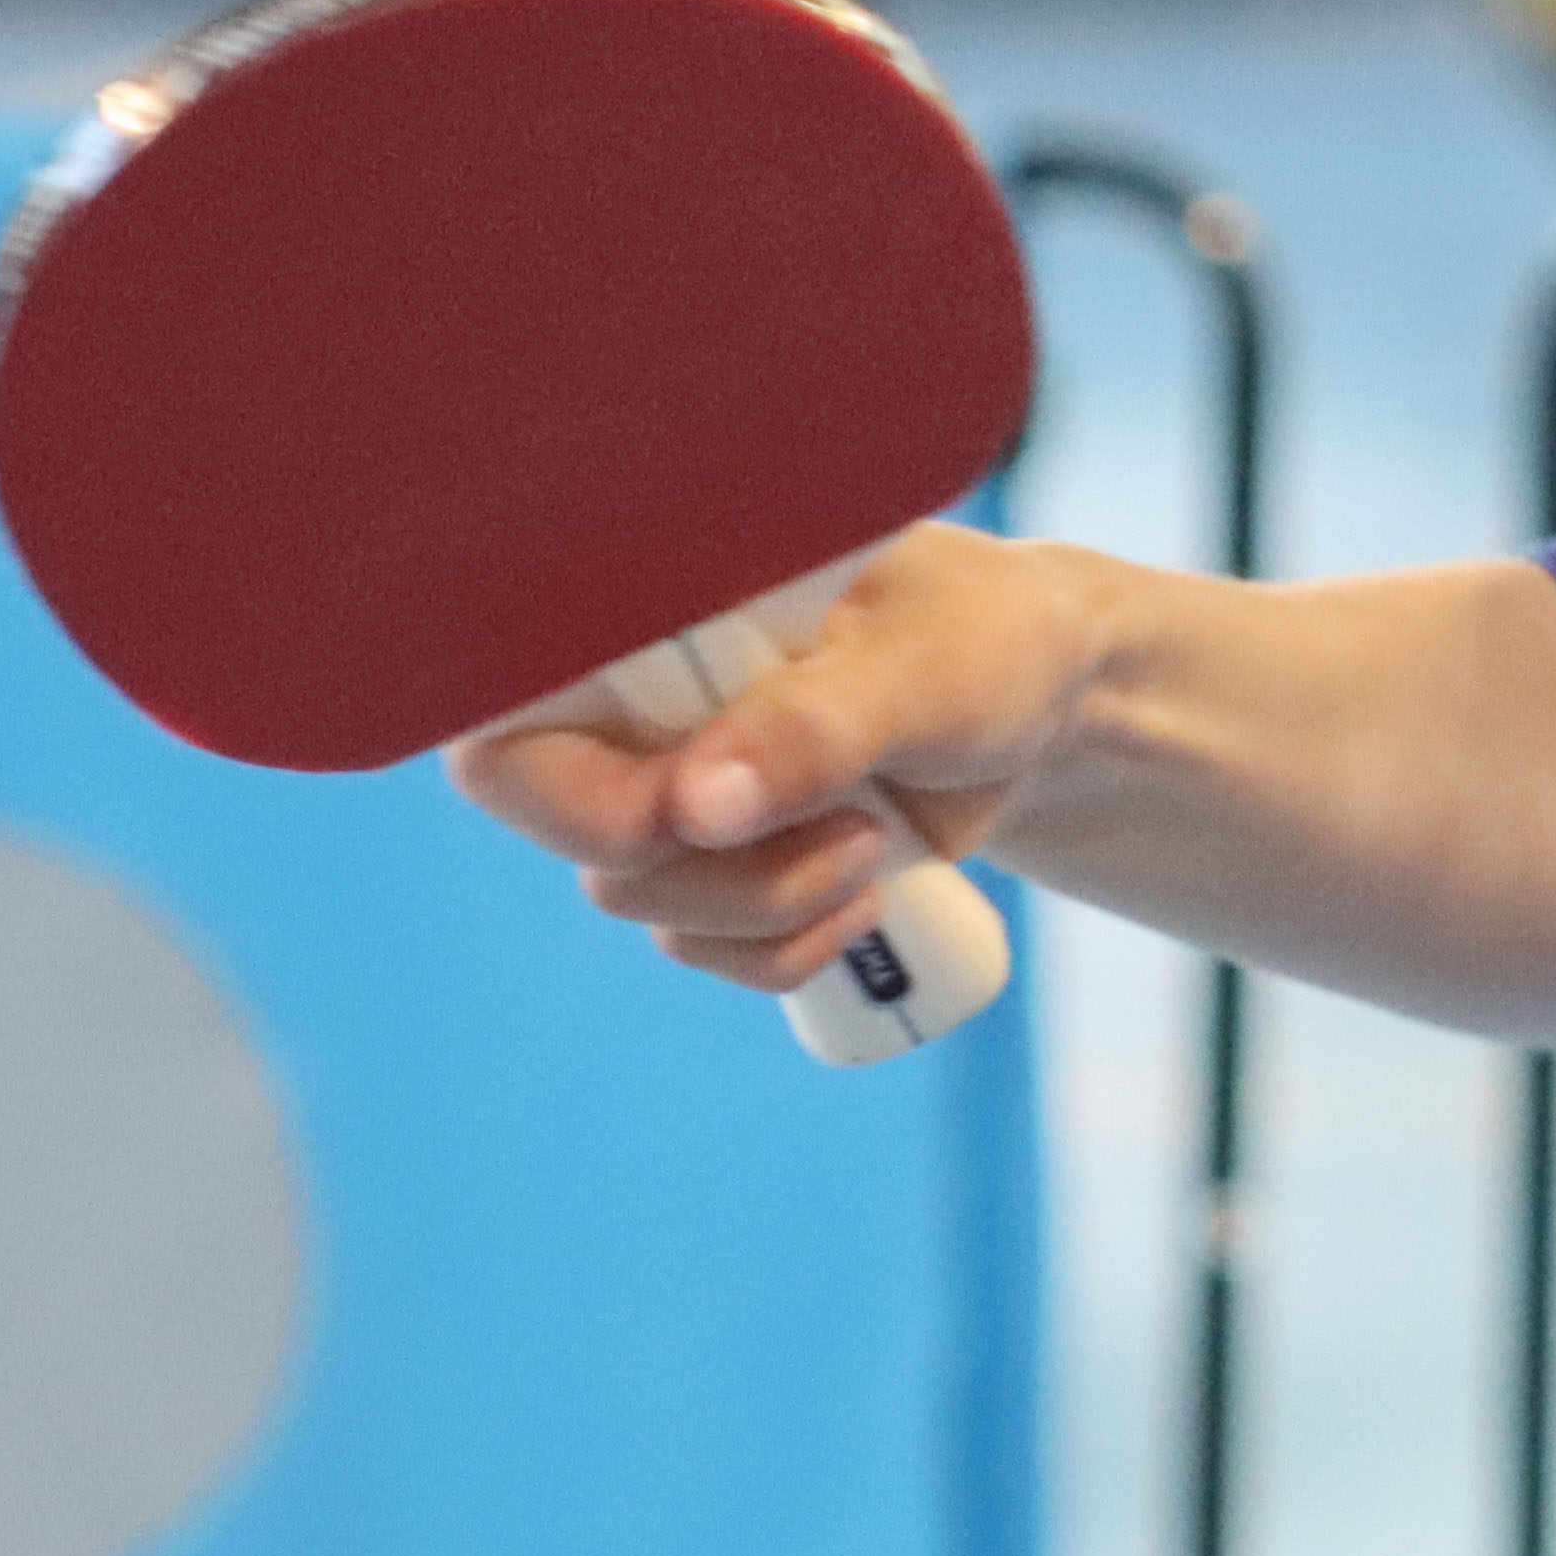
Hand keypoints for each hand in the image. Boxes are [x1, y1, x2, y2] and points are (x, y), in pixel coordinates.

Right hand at [445, 522, 1091, 1005]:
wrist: (1050, 698)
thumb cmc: (987, 639)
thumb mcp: (921, 668)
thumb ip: (813, 726)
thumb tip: (693, 808)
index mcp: (647, 604)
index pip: (505, 706)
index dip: (571, 794)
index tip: (697, 813)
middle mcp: (631, 691)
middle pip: (577, 831)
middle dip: (716, 873)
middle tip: (848, 841)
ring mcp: (667, 777)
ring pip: (640, 900)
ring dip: (765, 911)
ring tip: (875, 848)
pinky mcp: (717, 854)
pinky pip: (698, 945)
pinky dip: (780, 950)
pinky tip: (862, 904)